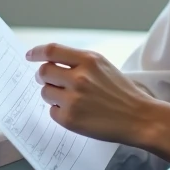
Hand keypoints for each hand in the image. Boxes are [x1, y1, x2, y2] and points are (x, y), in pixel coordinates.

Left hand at [27, 44, 159, 145]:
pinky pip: (52, 111)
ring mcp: (73, 99)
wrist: (139, 118)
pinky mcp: (70, 119)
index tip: (30, 55)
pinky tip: (77, 113)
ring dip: (52, 95)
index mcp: (89, 60)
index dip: (37, 52)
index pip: (52, 50)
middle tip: (48, 80)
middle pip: (44, 71)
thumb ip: (79, 62)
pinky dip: (60, 112)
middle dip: (44, 76)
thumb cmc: (122, 92)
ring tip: (71, 99)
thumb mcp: (104, 66)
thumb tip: (51, 61)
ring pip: (45, 92)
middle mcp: (79, 78)